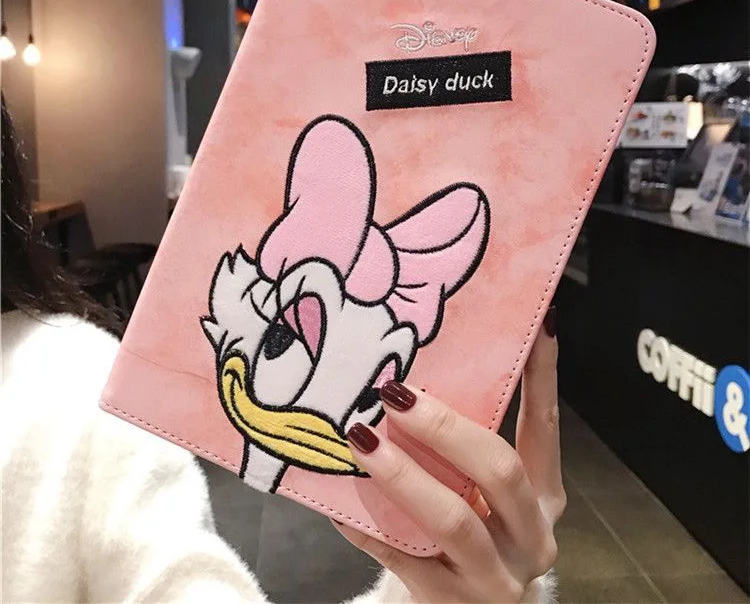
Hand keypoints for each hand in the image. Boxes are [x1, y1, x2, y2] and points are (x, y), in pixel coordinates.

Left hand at [335, 308, 565, 602]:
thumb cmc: (472, 537)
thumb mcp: (483, 494)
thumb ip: (464, 451)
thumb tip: (415, 378)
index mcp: (543, 495)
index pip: (545, 426)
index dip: (542, 376)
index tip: (540, 325)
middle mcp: (531, 536)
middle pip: (499, 470)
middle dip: (445, 427)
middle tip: (396, 394)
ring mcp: (496, 577)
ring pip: (453, 518)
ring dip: (403, 474)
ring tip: (361, 438)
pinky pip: (403, 558)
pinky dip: (367, 527)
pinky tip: (337, 504)